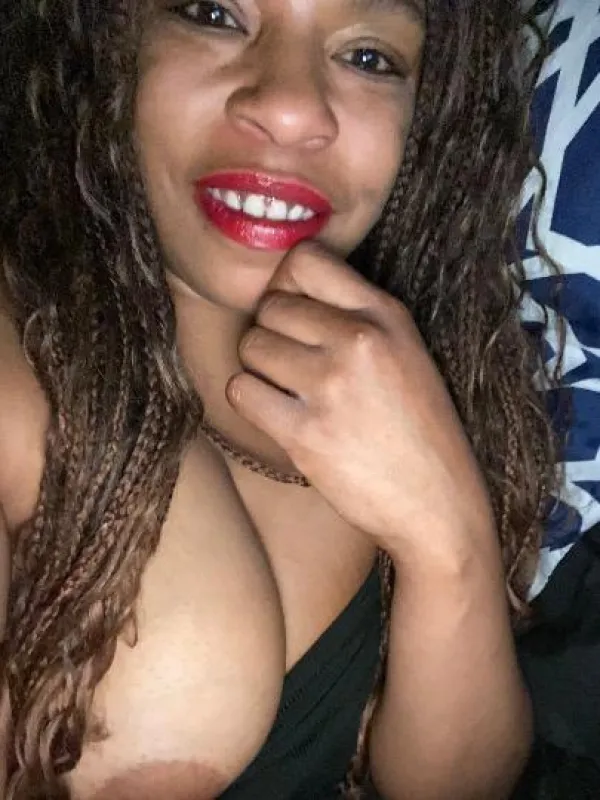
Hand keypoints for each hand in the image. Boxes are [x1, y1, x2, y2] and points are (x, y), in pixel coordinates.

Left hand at [227, 242, 495, 562]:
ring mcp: (330, 386)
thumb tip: (288, 289)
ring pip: (251, 346)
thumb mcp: (407, 352)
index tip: (292, 312)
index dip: (285, 284)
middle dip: (272, 333)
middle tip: (294, 365)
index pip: (305, 259)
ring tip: (291, 392)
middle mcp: (358, 340)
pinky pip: (241, 391)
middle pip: (270, 306)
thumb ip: (357, 315)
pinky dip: (250, 400)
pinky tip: (277, 414)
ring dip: (261, 369)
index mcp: (385, 314)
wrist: (437, 502)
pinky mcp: (305, 433)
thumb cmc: (420, 428)